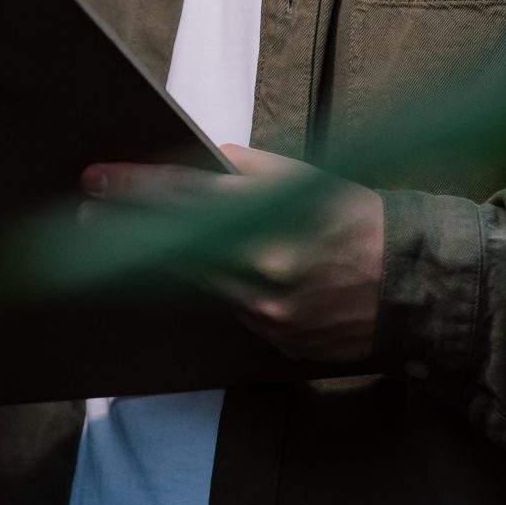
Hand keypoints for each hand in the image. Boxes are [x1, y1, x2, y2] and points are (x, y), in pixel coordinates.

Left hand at [78, 144, 385, 366]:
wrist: (420, 289)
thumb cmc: (367, 222)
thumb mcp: (315, 181)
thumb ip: (255, 173)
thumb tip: (210, 162)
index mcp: (271, 224)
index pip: (185, 201)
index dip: (137, 190)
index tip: (98, 179)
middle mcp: (262, 274)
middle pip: (175, 249)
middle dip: (128, 229)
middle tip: (86, 212)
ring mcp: (266, 315)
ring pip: (197, 282)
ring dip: (161, 260)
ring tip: (121, 239)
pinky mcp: (275, 342)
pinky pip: (231, 308)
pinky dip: (214, 286)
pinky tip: (196, 271)